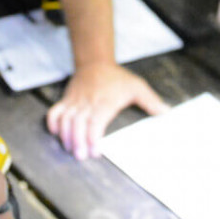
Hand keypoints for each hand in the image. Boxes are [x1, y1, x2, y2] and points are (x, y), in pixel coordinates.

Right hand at [46, 62, 168, 159]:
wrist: (95, 62)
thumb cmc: (117, 78)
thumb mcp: (137, 86)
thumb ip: (151, 101)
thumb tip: (166, 113)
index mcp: (105, 101)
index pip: (96, 120)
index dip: (93, 136)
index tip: (95, 151)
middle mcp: (88, 101)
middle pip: (79, 122)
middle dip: (78, 140)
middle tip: (80, 156)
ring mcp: (75, 101)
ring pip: (66, 118)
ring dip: (66, 135)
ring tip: (70, 149)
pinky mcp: (67, 100)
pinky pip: (55, 111)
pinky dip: (53, 122)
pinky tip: (56, 133)